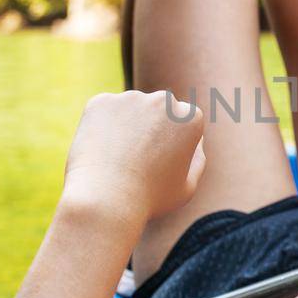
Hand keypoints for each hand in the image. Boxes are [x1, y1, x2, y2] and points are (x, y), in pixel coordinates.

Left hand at [60, 90, 205, 223]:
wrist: (105, 200)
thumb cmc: (150, 199)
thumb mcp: (186, 187)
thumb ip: (197, 160)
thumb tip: (197, 139)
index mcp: (190, 118)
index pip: (183, 121)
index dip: (170, 144)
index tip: (158, 165)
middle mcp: (164, 100)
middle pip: (158, 109)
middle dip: (150, 128)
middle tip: (136, 161)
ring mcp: (131, 98)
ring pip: (130, 109)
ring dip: (126, 126)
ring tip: (117, 160)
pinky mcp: (101, 101)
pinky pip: (104, 111)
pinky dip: (102, 127)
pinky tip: (101, 152)